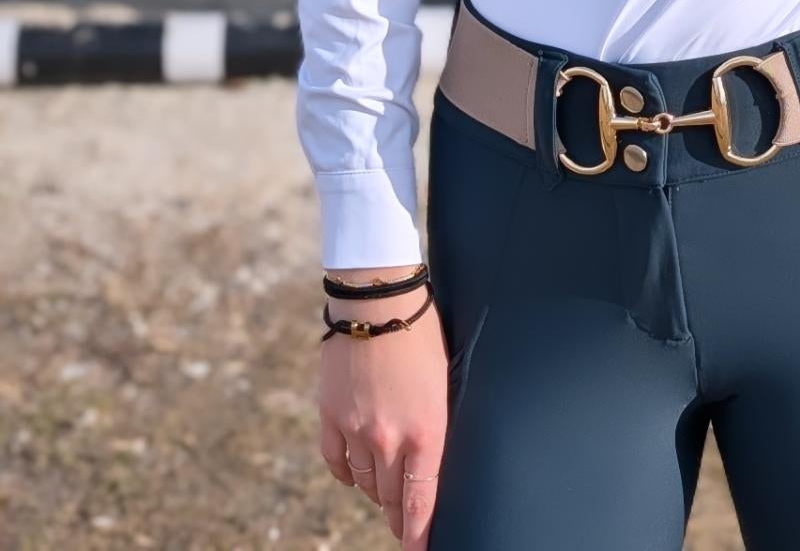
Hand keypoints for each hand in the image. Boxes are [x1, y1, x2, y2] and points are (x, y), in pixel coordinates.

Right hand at [316, 273, 450, 546]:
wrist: (378, 299)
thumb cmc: (422, 333)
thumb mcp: (444, 381)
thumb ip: (435, 424)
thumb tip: (432, 458)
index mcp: (425, 430)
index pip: (421, 500)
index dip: (420, 532)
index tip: (420, 549)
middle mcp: (389, 439)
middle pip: (392, 496)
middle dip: (400, 514)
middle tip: (405, 524)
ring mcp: (356, 430)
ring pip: (365, 483)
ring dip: (376, 491)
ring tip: (385, 491)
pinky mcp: (330, 416)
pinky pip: (336, 463)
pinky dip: (346, 473)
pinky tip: (355, 473)